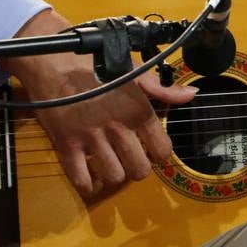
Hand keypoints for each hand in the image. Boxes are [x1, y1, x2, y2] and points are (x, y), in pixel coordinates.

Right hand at [0, 8, 196, 197]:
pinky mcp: (66, 145)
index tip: (151, 150)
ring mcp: (91, 138)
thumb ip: (163, 89)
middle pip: (139, 170)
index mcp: (138, 110)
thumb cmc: (96, 65)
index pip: (162, 150)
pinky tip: (93, 179)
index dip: (159, 154)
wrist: (54, 61)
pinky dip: (89, 186)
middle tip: (131, 159)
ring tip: (112, 165)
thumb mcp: (134, 72)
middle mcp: (118, 127)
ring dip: (115, 175)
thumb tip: (191, 95)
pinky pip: (81, 180)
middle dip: (138, 168)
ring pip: (114, 177)